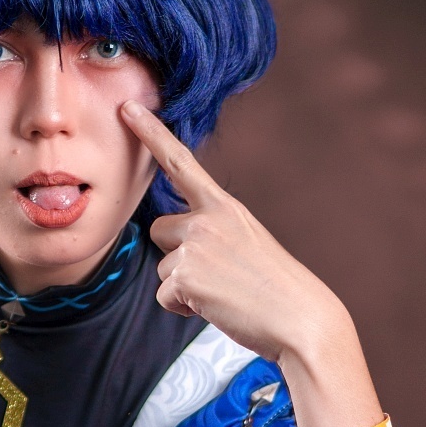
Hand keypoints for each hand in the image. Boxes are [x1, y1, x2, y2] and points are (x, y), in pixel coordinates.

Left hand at [121, 100, 352, 378]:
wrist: (298, 317)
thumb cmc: (275, 287)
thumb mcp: (246, 242)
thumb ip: (213, 234)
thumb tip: (181, 253)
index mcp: (225, 206)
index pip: (180, 162)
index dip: (151, 134)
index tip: (127, 108)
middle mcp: (208, 219)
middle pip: (159, 230)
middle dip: (176, 255)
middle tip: (217, 274)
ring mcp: (196, 246)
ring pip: (163, 268)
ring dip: (183, 286)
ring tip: (223, 293)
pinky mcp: (185, 277)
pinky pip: (164, 296)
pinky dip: (184, 308)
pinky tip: (217, 306)